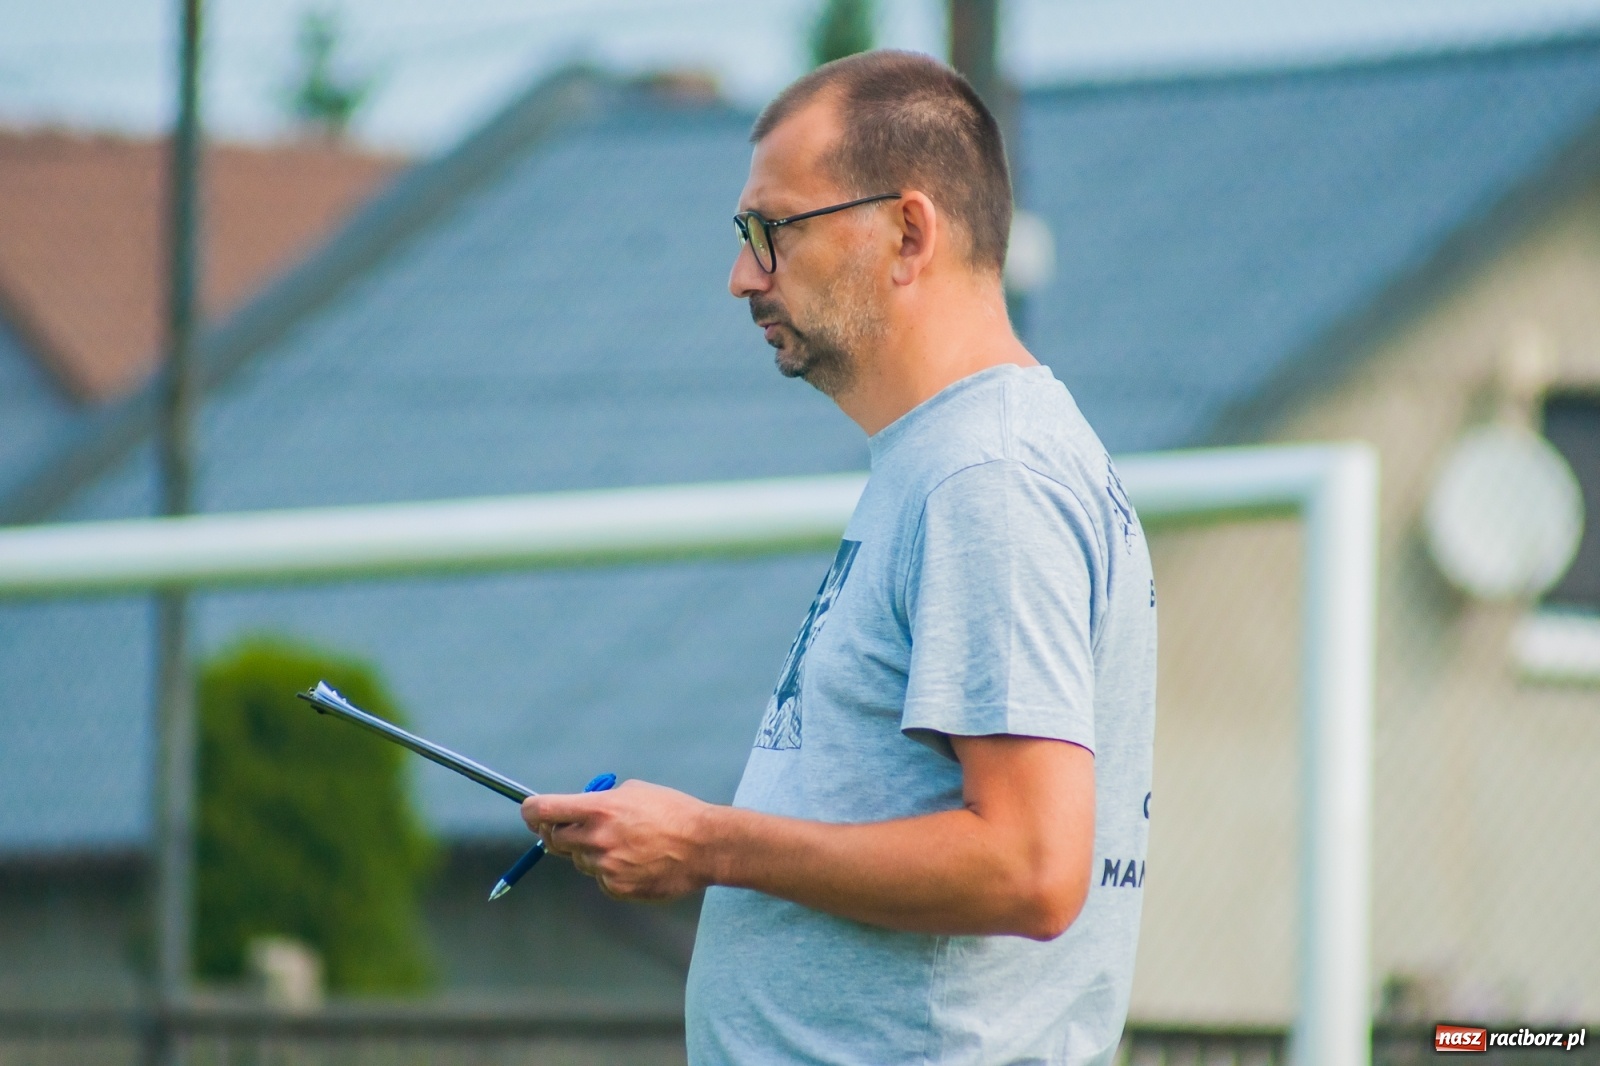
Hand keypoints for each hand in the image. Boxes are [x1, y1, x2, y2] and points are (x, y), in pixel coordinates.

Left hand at [521, 780, 713, 901]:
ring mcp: (605, 867)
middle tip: (575, 826)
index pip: (544, 811)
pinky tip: (634, 860)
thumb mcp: (634, 791)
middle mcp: (596, 839)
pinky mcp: (616, 888)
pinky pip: (599, 878)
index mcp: (599, 810)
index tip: (529, 812)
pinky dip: (609, 870)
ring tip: (623, 843)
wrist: (703, 845)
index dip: (531, 811)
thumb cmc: (673, 812)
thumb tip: (578, 809)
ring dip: (590, 850)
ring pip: (579, 859)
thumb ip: (601, 801)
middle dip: (560, 831)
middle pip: (554, 839)